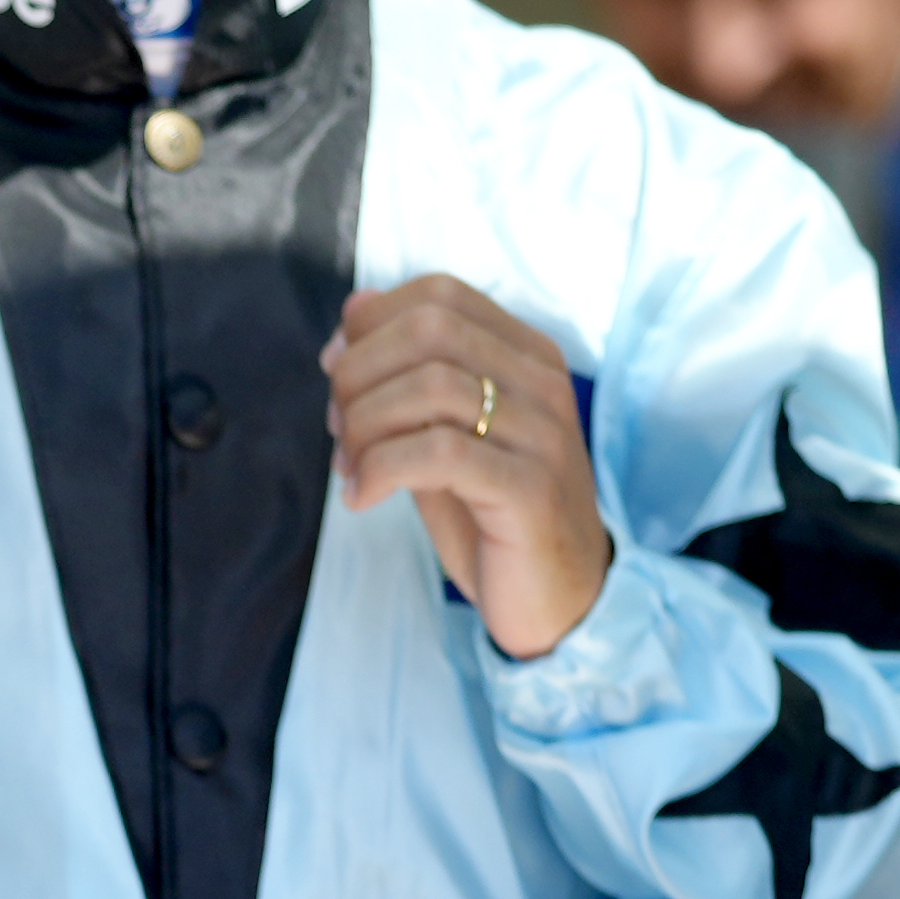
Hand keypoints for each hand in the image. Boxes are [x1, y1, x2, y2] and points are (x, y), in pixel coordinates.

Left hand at [327, 276, 611, 660]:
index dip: (371, 323)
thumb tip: (350, 318)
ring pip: (431, 385)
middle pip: (430, 329)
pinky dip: (382, 469)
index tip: (337, 371)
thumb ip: (408, 383)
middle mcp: (543, 384)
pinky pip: (440, 452)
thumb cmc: (495, 521)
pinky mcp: (530, 491)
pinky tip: (363, 498)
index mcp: (528, 357)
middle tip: (338, 426)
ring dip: (365, 424)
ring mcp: (542, 435)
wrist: (562, 604)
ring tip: (350, 467)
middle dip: (359, 371)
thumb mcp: (446, 439)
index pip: (440, 294)